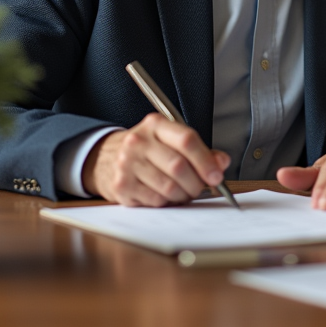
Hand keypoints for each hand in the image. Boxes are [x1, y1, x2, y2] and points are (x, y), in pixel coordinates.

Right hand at [82, 113, 231, 206]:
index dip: (206, 161)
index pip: (186, 140)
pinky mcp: (121, 185)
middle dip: (196, 183)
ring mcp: (127, 163)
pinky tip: (164, 194)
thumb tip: (221, 163)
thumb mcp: (170, 141)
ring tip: (183, 192)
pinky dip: (166, 202)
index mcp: (156, 125)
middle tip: (201, 187)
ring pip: (169, 187)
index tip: (216, 175)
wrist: (104, 157)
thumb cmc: (146, 150)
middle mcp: (139, 141)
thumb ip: (199, 151)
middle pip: (179, 166)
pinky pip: (155, 200)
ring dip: (183, 195)